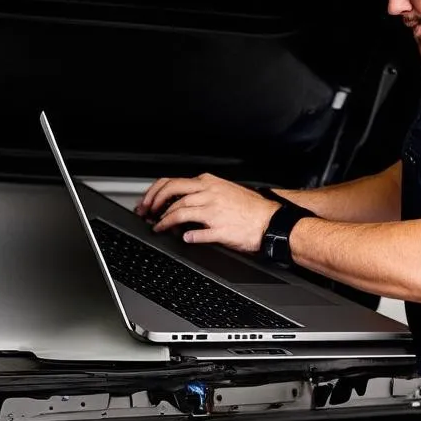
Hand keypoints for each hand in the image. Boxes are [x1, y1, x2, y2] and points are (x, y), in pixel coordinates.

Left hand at [135, 173, 278, 252]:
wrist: (272, 222)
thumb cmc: (251, 209)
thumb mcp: (225, 191)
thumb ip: (203, 193)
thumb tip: (182, 200)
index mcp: (209, 183)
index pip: (173, 182)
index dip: (155, 193)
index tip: (148, 202)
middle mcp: (209, 193)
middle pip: (171, 193)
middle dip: (154, 204)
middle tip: (147, 213)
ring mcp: (213, 211)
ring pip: (179, 213)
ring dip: (164, 222)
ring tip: (159, 228)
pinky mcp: (220, 229)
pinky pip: (197, 234)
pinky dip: (187, 237)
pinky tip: (184, 238)